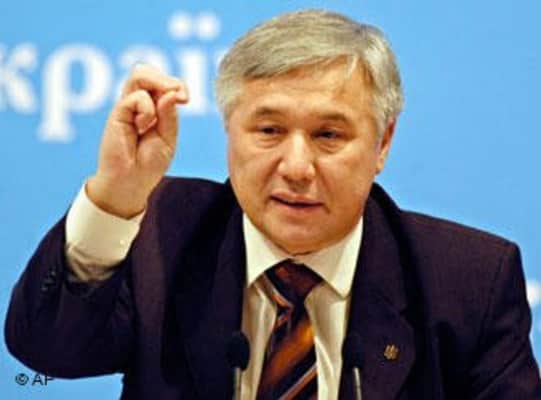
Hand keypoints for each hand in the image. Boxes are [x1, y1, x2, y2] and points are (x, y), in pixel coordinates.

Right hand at [87, 65, 188, 217]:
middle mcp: (139, 104)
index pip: (163, 82)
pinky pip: (136, 97)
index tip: (185, 99)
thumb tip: (172, 91)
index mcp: (154, 108)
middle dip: (167, 78)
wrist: (130, 182)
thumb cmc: (149, 163)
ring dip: (158, 84)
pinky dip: (147, 110)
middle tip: (181, 96)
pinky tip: (143, 127)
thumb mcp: (168, 137)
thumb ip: (169, 114)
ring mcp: (127, 107)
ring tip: (162, 106)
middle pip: (148, 71)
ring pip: (139, 74)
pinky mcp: (117, 113)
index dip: (177, 83)